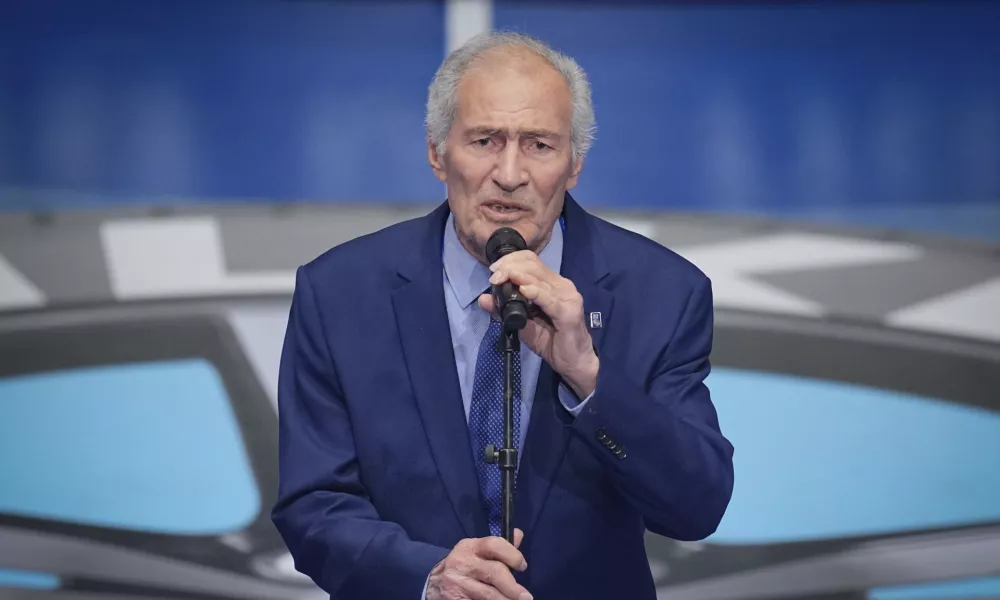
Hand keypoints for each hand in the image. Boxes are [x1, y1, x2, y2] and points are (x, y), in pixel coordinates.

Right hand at [425, 528, 531, 599]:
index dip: (512, 554)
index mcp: (470, 547)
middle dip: (512, 586)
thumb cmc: (464, 566)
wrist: (434, 583)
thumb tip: (518, 535)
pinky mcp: (455, 599)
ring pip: (487, 594)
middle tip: (526, 597)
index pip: (494, 544)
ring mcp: (458, 583)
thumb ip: (499, 547)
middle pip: (494, 572)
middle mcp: (463, 562)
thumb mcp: (477, 552)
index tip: (522, 566)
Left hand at [479, 250, 598, 397]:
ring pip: (539, 278)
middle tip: (494, 276)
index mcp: (551, 284)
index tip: (494, 270)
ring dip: (518, 276)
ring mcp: (567, 296)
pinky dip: (536, 292)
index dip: (511, 260)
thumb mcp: (521, 324)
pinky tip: (524, 290)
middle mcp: (560, 285)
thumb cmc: (551, 341)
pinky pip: (550, 299)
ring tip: (501, 279)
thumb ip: (503, 310)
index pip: (530, 261)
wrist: (573, 362)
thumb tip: (483, 298)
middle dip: (510, 267)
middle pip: (533, 265)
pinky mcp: (569, 311)